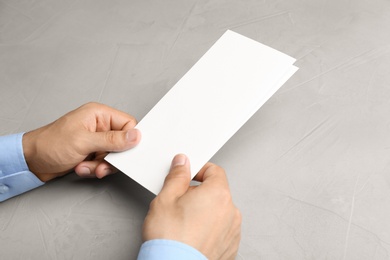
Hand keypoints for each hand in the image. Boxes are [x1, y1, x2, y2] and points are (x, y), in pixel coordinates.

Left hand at [22, 102, 140, 181]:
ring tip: (87, 166)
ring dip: (101, 165)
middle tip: (103, 163)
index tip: (124, 152)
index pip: (128, 123)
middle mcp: (99, 126)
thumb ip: (112, 140)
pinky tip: (82, 167)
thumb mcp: (84, 141)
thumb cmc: (50, 144)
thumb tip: (135, 136)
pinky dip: (95, 168)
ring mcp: (95, 140)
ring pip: (114, 155)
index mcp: (99, 114)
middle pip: (122, 142)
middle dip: (112, 157)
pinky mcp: (91, 152)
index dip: (130, 139)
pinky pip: (104, 163)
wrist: (31, 161)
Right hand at [142, 154, 241, 259]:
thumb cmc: (171, 240)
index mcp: (218, 194)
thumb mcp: (165, 199)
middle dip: (198, 194)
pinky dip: (209, 229)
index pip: (214, 171)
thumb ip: (177, 176)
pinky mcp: (230, 247)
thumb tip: (182, 164)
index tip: (187, 176)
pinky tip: (192, 235)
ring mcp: (232, 231)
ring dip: (204, 212)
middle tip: (179, 203)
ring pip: (218, 212)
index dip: (198, 171)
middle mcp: (231, 211)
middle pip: (216, 192)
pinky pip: (221, 230)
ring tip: (184, 223)